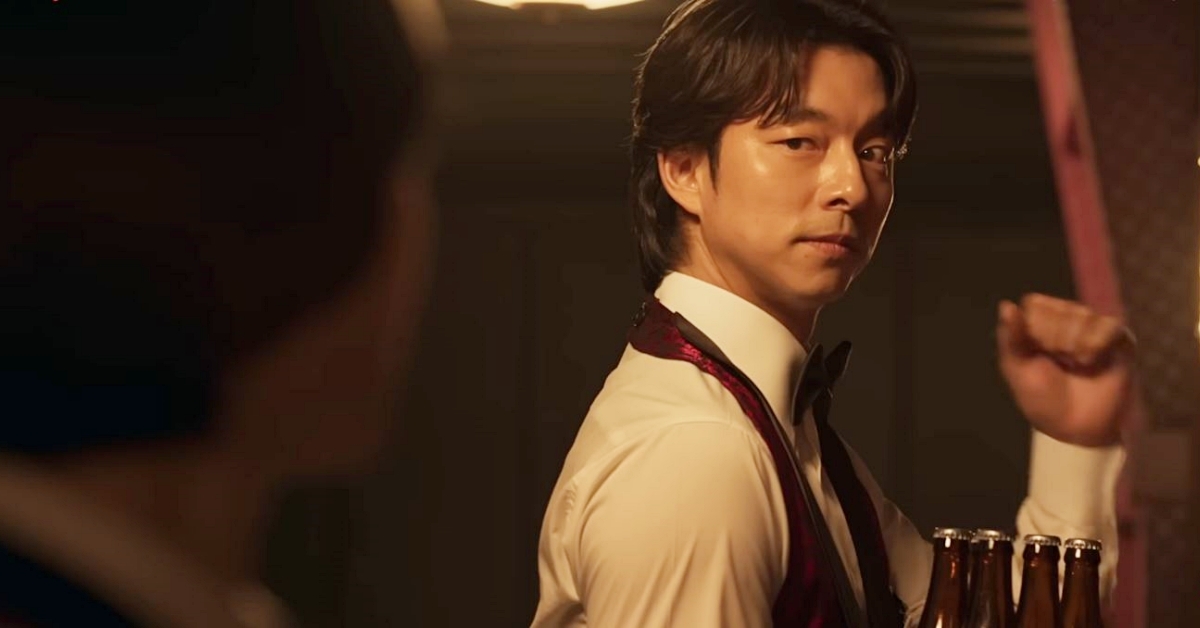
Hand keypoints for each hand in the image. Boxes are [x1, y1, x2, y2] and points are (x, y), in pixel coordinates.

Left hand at [996, 294, 1134, 446]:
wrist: (1075, 426)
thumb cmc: (1041, 398)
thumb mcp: (1017, 369)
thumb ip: (1010, 337)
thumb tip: (1006, 304)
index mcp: (1038, 322)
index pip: (1034, 303)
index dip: (1033, 329)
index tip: (1035, 352)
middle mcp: (1066, 318)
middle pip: (1060, 307)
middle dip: (1055, 340)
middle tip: (1059, 363)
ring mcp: (1093, 326)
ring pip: (1084, 314)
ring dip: (1075, 344)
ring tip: (1076, 365)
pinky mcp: (1119, 338)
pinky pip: (1110, 324)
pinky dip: (1097, 345)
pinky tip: (1091, 362)